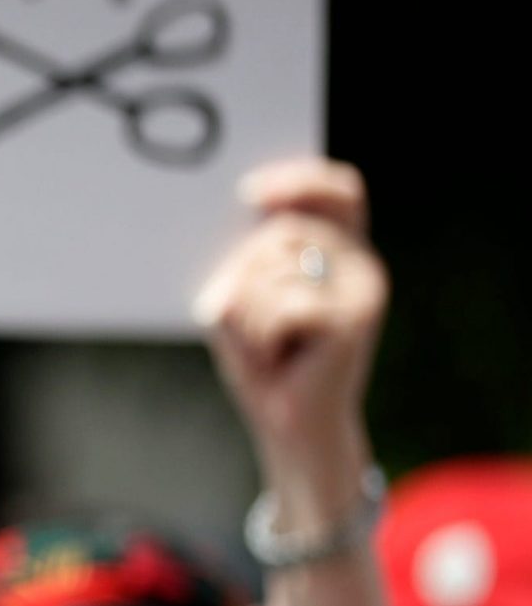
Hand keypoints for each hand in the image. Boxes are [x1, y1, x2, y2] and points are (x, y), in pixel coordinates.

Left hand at [194, 159, 382, 524]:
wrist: (290, 426)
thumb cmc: (263, 359)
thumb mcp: (248, 298)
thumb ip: (252, 256)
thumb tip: (245, 217)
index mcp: (340, 250)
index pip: (339, 189)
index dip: (300, 179)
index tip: (250, 193)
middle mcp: (361, 263)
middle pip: (279, 233)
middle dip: (244, 277)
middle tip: (255, 326)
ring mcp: (362, 290)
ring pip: (271, 270)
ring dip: (247, 315)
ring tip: (268, 345)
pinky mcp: (353, 320)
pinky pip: (281, 306)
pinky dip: (260, 335)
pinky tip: (278, 358)